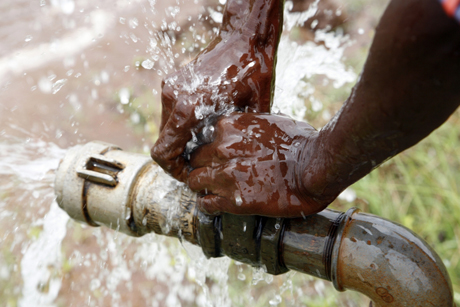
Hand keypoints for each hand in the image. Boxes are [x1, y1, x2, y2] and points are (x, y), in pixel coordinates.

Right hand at [151, 0, 282, 181]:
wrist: (246, 39)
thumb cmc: (253, 75)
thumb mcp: (248, 116)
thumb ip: (226, 142)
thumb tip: (218, 166)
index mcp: (188, 108)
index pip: (163, 152)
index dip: (174, 170)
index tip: (190, 175)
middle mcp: (173, 97)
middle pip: (164, 142)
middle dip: (180, 157)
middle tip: (203, 163)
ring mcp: (171, 87)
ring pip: (168, 128)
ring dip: (182, 140)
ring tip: (207, 143)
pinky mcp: (173, 82)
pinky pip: (173, 113)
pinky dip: (183, 124)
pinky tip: (205, 124)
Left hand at [187, 113, 331, 216]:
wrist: (315, 168)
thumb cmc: (301, 143)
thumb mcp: (271, 121)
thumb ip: (249, 126)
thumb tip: (245, 131)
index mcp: (230, 126)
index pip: (204, 136)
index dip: (209, 147)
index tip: (215, 154)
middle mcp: (221, 148)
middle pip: (196, 158)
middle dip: (203, 165)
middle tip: (212, 173)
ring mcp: (224, 175)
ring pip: (194, 181)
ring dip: (201, 186)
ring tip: (211, 190)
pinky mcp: (232, 200)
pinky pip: (206, 204)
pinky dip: (208, 205)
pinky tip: (215, 205)